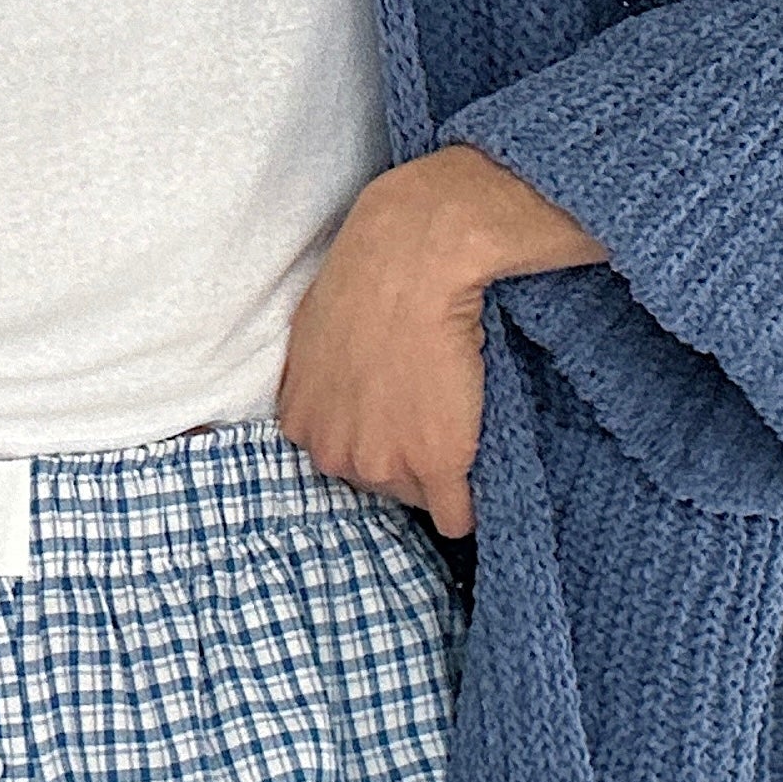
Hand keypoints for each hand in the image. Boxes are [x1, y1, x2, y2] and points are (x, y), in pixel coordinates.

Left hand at [273, 161, 496, 538]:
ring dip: (442, 473)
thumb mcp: (316, 334)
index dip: (379, 436)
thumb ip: (325, 382)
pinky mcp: (436, 467)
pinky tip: (480, 483)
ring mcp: (384, 466)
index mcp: (302, 423)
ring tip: (460, 422)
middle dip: (407, 456)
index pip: (344, 459)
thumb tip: (352, 390)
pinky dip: (471, 506)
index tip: (402, 415)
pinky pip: (456, 517)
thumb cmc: (367, 280)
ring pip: (419, 498)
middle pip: (380, 483)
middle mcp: (333, 453)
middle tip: (435, 410)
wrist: (411, 265)